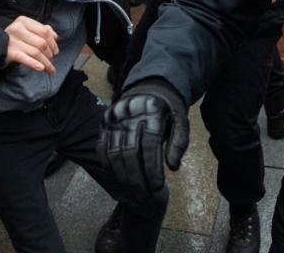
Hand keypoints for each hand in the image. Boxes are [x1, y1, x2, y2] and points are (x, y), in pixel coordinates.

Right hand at [4, 15, 58, 73]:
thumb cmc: (14, 39)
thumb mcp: (27, 30)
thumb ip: (41, 30)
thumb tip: (55, 36)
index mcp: (23, 21)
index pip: (44, 31)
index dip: (53, 43)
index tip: (56, 51)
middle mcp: (17, 29)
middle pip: (42, 43)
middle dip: (50, 54)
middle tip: (51, 61)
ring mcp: (12, 41)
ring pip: (36, 52)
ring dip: (46, 62)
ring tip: (50, 69)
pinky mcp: (8, 52)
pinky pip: (24, 58)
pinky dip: (34, 64)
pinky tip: (41, 68)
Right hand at [100, 79, 188, 195]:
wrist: (150, 86)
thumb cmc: (168, 110)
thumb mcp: (181, 121)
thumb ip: (179, 143)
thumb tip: (173, 168)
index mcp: (153, 108)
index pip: (150, 146)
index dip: (153, 170)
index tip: (157, 188)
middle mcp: (131, 110)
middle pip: (130, 152)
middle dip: (137, 179)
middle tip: (144, 197)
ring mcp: (115, 115)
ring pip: (114, 153)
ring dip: (123, 177)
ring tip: (133, 193)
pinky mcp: (104, 119)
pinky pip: (102, 147)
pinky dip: (108, 165)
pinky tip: (119, 179)